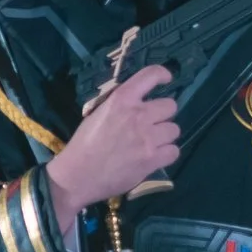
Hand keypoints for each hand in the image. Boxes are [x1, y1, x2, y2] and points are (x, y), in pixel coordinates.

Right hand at [45, 65, 178, 211]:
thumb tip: (138, 103)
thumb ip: (120, 106)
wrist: (77, 176)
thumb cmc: (83, 144)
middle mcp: (138, 115)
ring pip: (174, 130)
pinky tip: (154, 158)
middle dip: (163, 115)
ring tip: (152, 144)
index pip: (151, 75)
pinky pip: (174, 151)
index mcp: (121, 100)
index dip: (162, 75)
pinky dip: (166, 154)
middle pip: (170, 106)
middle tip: (152, 125)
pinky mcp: (152, 159)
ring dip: (165, 136)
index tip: (167, 80)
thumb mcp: (97, 114)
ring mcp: (147, 137)